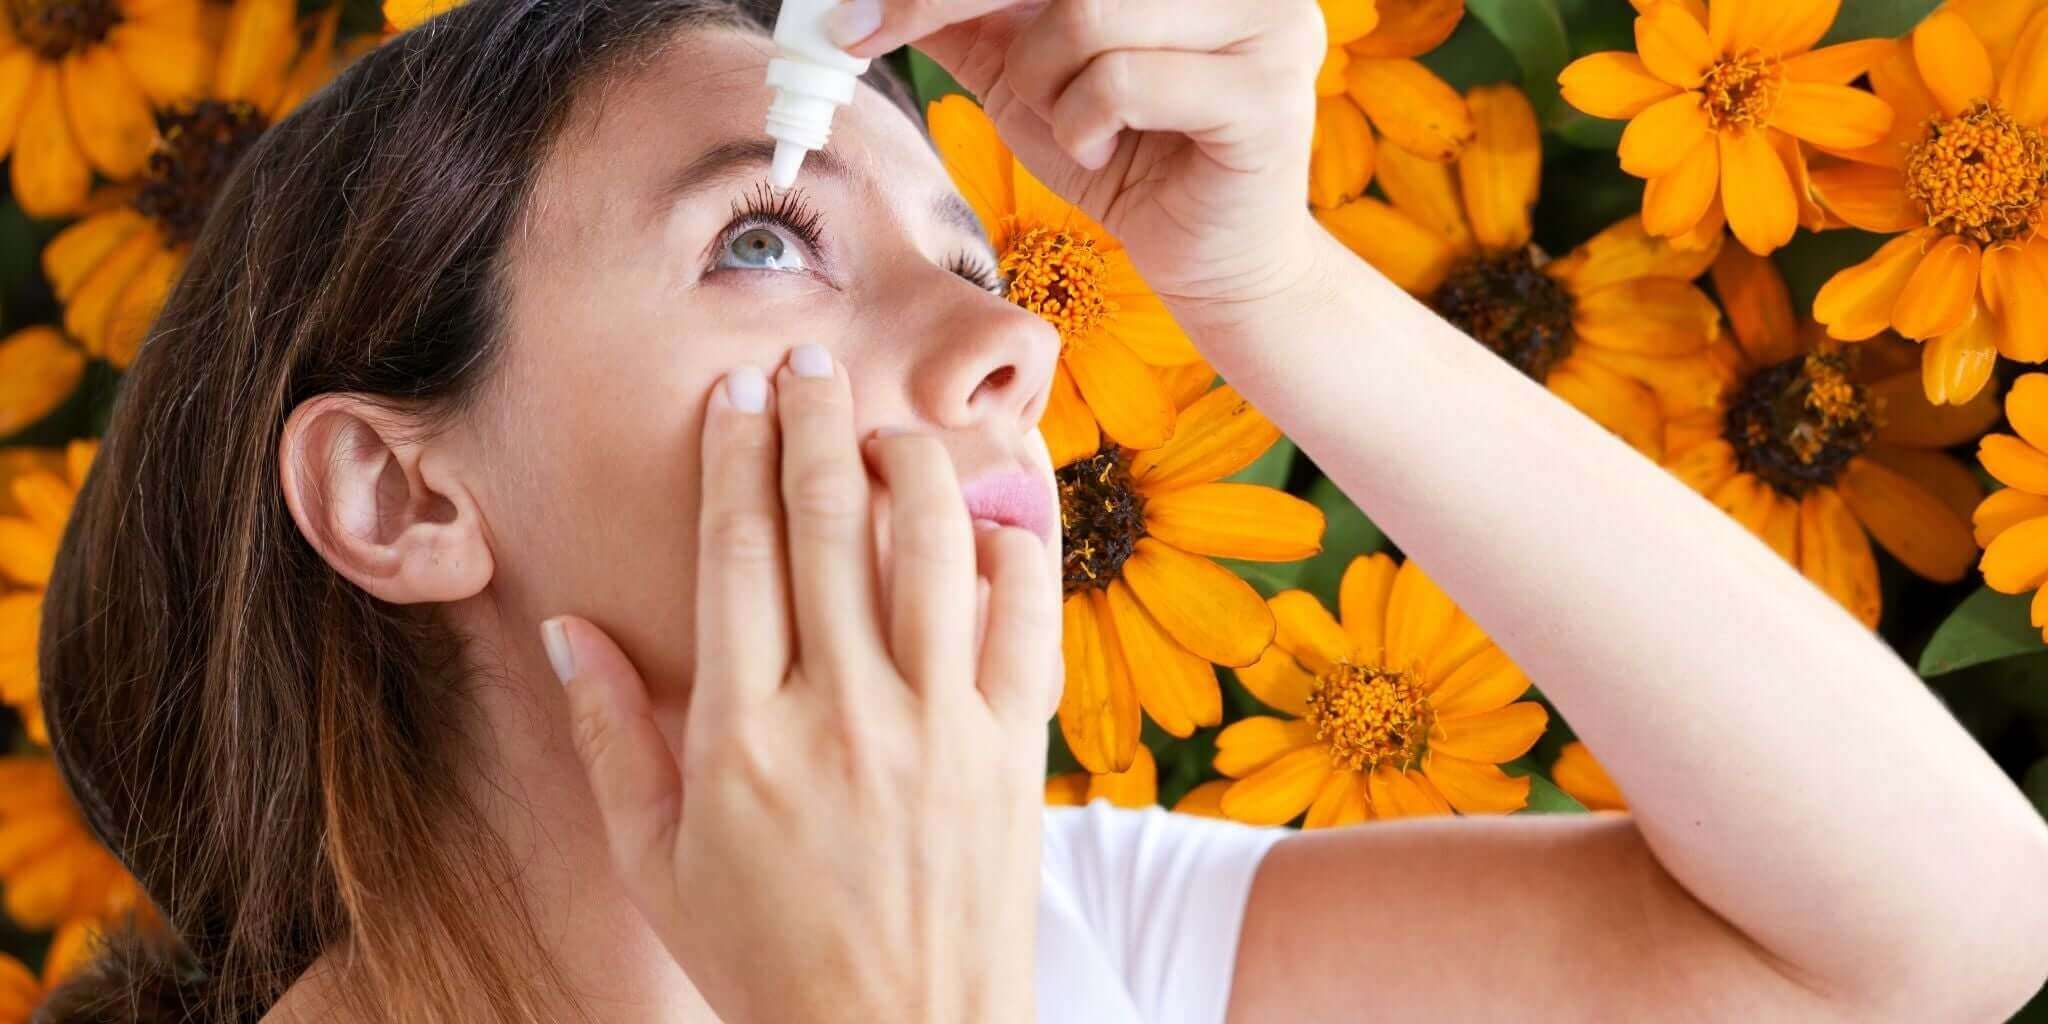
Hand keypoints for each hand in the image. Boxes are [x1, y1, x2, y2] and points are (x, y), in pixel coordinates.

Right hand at [549, 345, 1056, 1022]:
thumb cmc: (768, 958)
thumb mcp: (657, 864)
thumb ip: (609, 740)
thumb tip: (566, 629)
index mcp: (741, 736)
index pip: (736, 553)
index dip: (735, 456)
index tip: (736, 394)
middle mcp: (842, 714)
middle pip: (829, 522)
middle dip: (815, 421)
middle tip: (808, 358)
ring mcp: (938, 728)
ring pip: (931, 547)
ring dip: (912, 463)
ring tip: (889, 430)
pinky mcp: (1012, 750)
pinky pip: (1026, 618)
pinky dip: (1015, 550)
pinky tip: (991, 514)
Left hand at [835, 0, 1325, 314]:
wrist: (1209, 266)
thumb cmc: (1127, 163)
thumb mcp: (1030, 78)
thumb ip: (976, 21)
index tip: (860, 8)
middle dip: (951, 0)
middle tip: (882, 40)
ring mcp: (1267, 25)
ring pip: (1088, 16)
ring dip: (1044, 85)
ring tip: (1074, 129)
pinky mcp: (1268, 92)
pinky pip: (1120, 82)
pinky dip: (1084, 126)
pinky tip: (1106, 153)